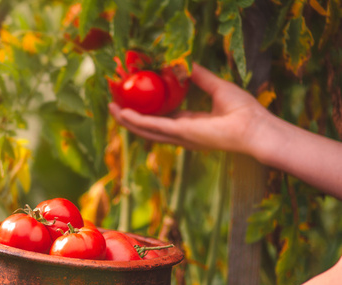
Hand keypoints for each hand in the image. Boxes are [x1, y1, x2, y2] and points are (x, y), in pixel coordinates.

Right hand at [109, 63, 271, 155]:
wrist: (255, 129)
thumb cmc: (245, 112)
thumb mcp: (218, 87)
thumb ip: (201, 77)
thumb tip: (187, 64)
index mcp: (191, 126)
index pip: (163, 119)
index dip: (146, 110)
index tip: (133, 99)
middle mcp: (182, 135)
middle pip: (148, 127)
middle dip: (129, 118)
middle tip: (113, 105)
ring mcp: (180, 137)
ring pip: (146, 130)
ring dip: (127, 121)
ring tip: (112, 109)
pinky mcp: (182, 134)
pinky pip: (154, 127)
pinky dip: (138, 121)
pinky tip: (125, 114)